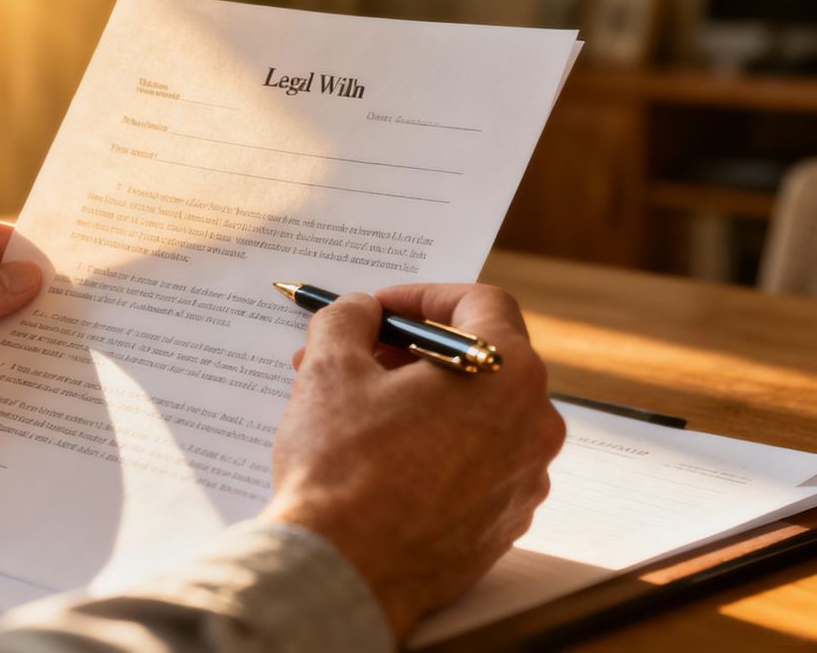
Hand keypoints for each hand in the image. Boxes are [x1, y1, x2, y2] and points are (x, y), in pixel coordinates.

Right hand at [262, 284, 563, 638]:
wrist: (344, 570)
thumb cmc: (343, 466)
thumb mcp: (331, 366)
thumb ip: (349, 317)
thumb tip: (359, 311)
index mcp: (509, 374)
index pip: (480, 302)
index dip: (421, 295)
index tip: (378, 308)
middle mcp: (536, 426)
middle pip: (478, 360)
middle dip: (408, 351)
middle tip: (353, 356)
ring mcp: (524, 481)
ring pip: (474, 416)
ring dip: (418, 400)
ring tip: (353, 408)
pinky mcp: (503, 525)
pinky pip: (472, 466)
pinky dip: (431, 448)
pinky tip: (378, 457)